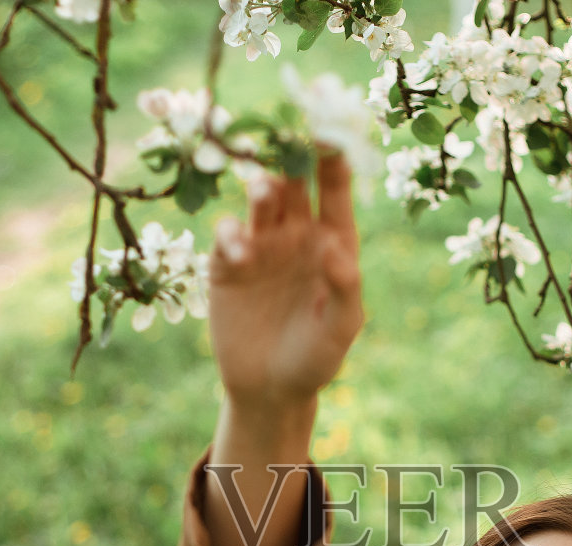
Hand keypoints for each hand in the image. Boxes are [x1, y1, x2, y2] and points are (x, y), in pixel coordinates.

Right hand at [208, 152, 363, 412]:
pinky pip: (227, 233)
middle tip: (283, 135)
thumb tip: (338, 250)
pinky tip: (241, 251)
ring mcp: (261, 246)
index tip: (327, 129)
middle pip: (292, 181)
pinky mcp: (227, 264)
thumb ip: (344, 288)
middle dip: (287, 156)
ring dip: (259, 187)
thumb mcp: (340, 329)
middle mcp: (296, 234)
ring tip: (261, 191)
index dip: (332, 157)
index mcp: (332, 240)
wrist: (269, 391)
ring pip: (258, 200)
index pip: (333, 189)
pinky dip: (231, 233)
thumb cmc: (316, 359)